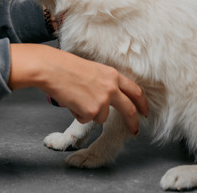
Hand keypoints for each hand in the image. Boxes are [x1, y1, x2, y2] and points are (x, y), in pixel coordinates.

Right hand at [8, 44, 148, 134]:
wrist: (52, 69)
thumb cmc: (66, 67)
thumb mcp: (93, 70)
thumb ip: (105, 83)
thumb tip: (109, 98)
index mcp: (113, 75)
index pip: (135, 91)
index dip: (142, 103)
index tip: (144, 111)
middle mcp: (111, 88)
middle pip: (129, 110)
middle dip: (133, 122)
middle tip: (135, 130)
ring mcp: (103, 100)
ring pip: (101, 117)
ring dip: (90, 113)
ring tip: (76, 98)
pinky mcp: (91, 111)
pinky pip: (85, 119)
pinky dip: (77, 114)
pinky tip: (71, 101)